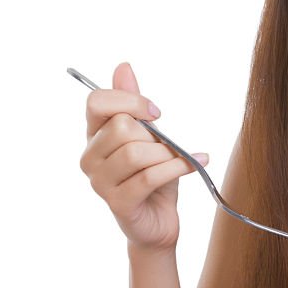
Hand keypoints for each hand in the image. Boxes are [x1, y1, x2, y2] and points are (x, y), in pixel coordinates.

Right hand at [79, 62, 207, 251]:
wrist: (158, 221)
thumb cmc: (153, 176)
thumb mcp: (148, 136)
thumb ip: (134, 104)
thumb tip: (123, 66)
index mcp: (94, 134)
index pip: (96, 101)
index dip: (130, 100)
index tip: (156, 112)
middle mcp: (90, 157)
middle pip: (121, 126)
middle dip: (153, 134)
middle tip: (168, 146)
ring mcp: (100, 182)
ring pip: (135, 152)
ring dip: (167, 154)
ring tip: (180, 158)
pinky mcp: (118, 203)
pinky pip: (149, 177)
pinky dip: (178, 167)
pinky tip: (197, 162)